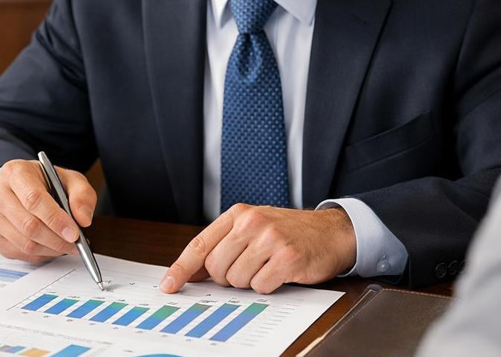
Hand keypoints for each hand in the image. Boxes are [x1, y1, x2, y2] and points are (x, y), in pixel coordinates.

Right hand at [0, 158, 96, 262]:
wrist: (23, 186)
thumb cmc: (46, 183)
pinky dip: (41, 255)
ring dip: (51, 249)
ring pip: (25, 243)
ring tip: (67, 245)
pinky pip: (20, 253)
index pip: (34, 199)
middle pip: (28, 225)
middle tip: (76, 243)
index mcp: (15, 172)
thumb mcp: (69, 179)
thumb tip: (83, 220)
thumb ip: (82, 195)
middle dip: (57, 239)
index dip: (56, 219)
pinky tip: (51, 246)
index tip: (74, 233)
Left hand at [160, 205, 356, 293]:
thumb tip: (190, 273)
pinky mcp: (287, 257)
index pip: (200, 244)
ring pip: (237, 279)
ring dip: (250, 281)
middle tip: (248, 268)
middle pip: (216, 267)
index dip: (181, 268)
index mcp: (238, 214)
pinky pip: (260, 286)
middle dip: (227, 277)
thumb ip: (222, 246)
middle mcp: (251, 223)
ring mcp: (269, 239)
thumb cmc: (288, 232)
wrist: (331, 231)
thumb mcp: (252, 229)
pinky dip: (268, 285)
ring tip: (266, 266)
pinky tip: (280, 272)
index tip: (169, 285)